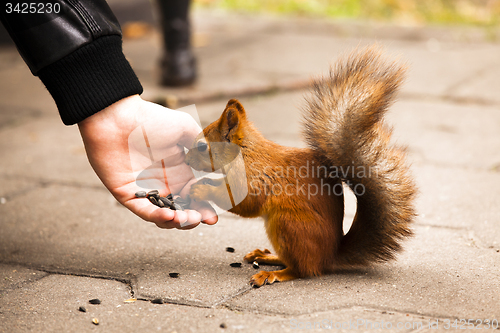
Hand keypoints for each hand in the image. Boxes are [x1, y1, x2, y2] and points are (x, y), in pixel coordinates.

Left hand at [77, 95, 217, 228]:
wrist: (117, 116)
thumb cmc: (150, 119)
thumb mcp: (184, 128)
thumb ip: (201, 146)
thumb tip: (218, 164)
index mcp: (179, 171)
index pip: (196, 196)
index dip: (206, 206)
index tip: (215, 214)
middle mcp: (164, 184)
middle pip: (183, 210)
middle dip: (196, 218)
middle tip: (205, 219)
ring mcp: (146, 191)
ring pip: (165, 216)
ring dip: (179, 222)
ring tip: (188, 218)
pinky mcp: (128, 195)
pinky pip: (144, 211)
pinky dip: (158, 217)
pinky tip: (171, 216)